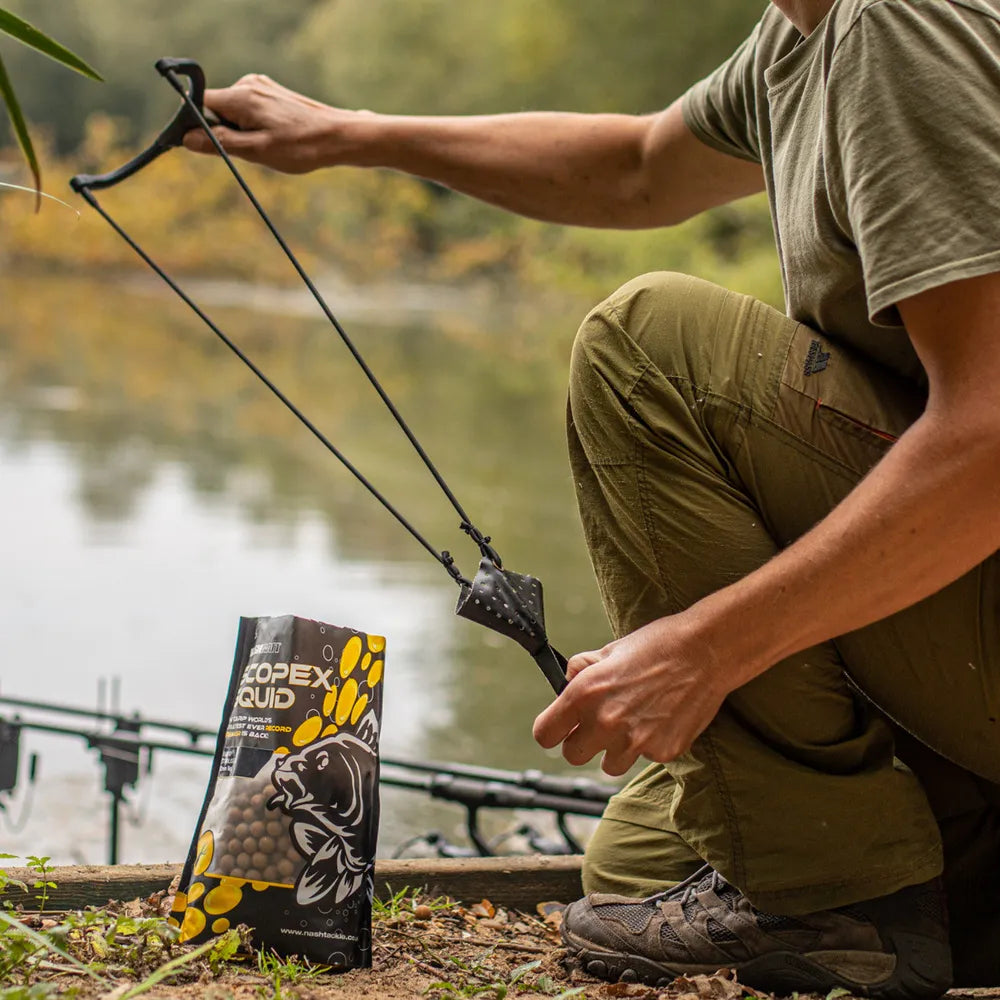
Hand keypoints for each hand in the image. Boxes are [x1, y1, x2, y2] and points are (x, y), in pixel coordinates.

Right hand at [182, 74, 366, 173]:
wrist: (337, 137)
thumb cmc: (301, 146)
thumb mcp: (257, 151)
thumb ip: (219, 143)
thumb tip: (188, 139)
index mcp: (240, 97)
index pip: (199, 104)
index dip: (197, 125)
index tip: (205, 145)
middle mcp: (248, 84)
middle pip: (217, 109)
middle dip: (225, 132)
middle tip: (253, 150)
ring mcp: (261, 86)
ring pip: (234, 112)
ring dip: (243, 132)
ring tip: (270, 144)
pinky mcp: (271, 92)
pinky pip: (249, 110)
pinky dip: (255, 126)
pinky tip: (276, 137)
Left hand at [532, 612, 731, 776]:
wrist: (706, 651)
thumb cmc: (657, 645)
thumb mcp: (610, 649)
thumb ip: (582, 669)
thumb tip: (565, 682)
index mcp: (585, 694)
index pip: (544, 734)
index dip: (552, 730)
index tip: (561, 726)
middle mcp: (605, 722)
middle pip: (573, 755)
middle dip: (582, 742)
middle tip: (599, 724)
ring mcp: (636, 742)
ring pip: (609, 765)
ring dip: (615, 749)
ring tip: (634, 720)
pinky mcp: (663, 752)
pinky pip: (645, 758)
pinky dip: (649, 744)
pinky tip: (661, 718)